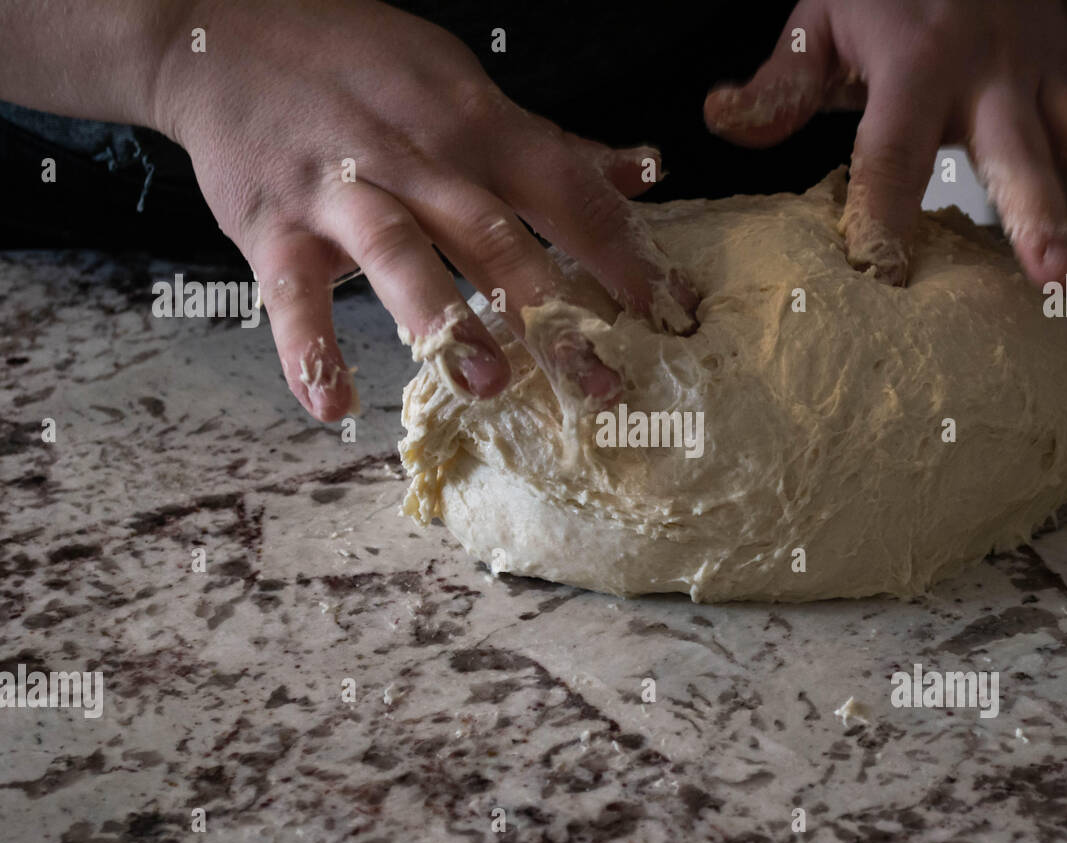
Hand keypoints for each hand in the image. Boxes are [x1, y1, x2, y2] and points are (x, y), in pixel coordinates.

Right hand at [154, 0, 697, 419]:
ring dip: (446, 319)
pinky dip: (309, 351)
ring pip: (401, 254)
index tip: (668, 315)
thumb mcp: (464, 85)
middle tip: (601, 383)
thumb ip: (552, 143)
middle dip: (553, 312)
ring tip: (488, 382)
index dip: (621, 254)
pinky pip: (291, 293)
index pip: (566, 191)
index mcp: (474, 125)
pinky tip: (334, 407)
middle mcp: (417, 157)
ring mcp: (342, 190)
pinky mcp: (274, 224)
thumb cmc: (359, 64)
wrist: (224, 29)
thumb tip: (641, 171)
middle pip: (495, 235)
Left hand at [704, 0, 1066, 285]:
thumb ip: (776, 85)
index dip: (881, 211)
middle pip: (1011, 152)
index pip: (889, 154)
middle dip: (1037, 213)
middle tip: (1055, 272)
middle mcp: (986, 72)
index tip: (880, 274)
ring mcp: (1041, 74)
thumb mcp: (817, 22)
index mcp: (912, 65)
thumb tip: (719, 118)